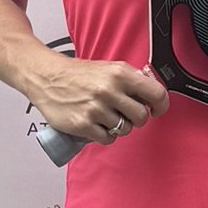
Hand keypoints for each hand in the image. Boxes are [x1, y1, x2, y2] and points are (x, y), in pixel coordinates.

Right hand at [29, 58, 169, 146]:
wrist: (46, 77)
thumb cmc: (78, 74)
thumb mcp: (109, 68)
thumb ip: (131, 80)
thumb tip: (152, 95)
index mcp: (120, 74)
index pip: (156, 93)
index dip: (160, 105)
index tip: (156, 109)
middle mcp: (109, 91)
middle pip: (142, 117)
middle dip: (136, 118)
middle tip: (125, 113)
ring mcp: (96, 109)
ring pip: (125, 129)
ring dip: (118, 127)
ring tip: (106, 116)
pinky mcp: (83, 124)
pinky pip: (107, 139)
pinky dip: (104, 136)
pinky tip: (96, 125)